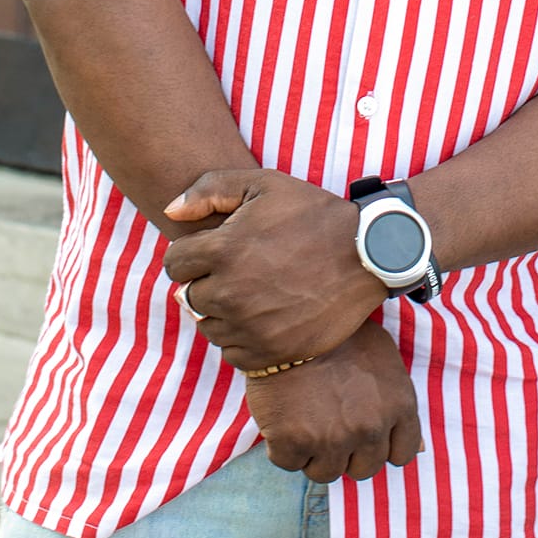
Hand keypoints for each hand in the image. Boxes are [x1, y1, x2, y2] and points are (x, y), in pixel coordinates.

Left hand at [163, 169, 383, 370]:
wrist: (367, 255)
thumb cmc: (313, 214)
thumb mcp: (262, 184)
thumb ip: (208, 190)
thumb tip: (170, 211)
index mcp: (224, 250)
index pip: (174, 263)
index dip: (191, 253)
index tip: (215, 249)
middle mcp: (231, 292)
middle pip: (189, 297)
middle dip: (206, 282)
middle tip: (237, 271)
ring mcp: (251, 327)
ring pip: (209, 327)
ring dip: (221, 312)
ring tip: (252, 293)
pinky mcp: (271, 352)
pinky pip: (233, 354)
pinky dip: (241, 339)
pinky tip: (262, 317)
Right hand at [246, 319, 421, 483]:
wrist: (288, 317)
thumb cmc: (337, 332)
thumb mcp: (382, 357)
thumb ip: (398, 403)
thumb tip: (419, 450)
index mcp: (399, 404)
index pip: (402, 453)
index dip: (381, 445)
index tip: (363, 432)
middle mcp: (371, 427)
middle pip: (363, 469)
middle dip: (346, 451)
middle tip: (327, 420)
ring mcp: (333, 438)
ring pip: (326, 472)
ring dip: (313, 452)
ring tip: (304, 414)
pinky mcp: (294, 442)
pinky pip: (289, 463)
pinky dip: (282, 446)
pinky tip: (282, 415)